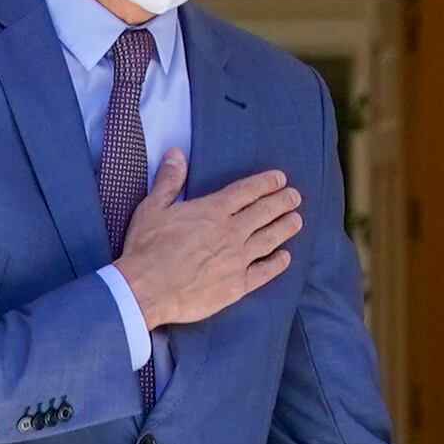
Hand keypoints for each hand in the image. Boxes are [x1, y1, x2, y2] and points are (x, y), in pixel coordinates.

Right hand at [113, 154, 301, 328]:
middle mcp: (230, 232)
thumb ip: (169, 180)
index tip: (280, 179)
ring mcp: (237, 260)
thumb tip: (176, 153)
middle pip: (265, 212)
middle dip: (282, 202)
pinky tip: (286, 258)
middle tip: (295, 197)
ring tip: (297, 220)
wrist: (146, 290)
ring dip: (285, 227)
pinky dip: (277, 263)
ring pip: (269, 239)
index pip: (247, 191)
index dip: (266, 183)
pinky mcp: (237, 286)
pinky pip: (264, 272)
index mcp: (212, 211)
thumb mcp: (152, 208)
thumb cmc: (146, 249)